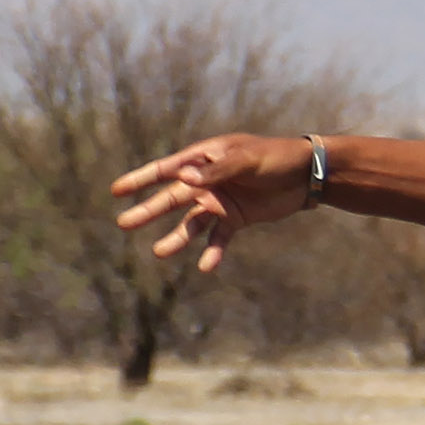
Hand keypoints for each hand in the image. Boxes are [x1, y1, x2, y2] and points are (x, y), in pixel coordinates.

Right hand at [109, 133, 315, 271]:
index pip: (166, 169)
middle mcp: (207, 181)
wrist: (307, 173)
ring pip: (191, 223)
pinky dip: (212, 252)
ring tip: (160, 253)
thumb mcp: (247, 160)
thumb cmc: (276, 157)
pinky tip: (206, 267)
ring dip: (176, 238)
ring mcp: (220, 201)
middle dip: (148, 211)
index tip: (117, 191)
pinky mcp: (235, 218)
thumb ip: (217, 170)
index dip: (141, 179)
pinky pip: (218, 238)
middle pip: (171, 198)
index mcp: (204, 158)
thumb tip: (183, 176)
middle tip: (123, 224)